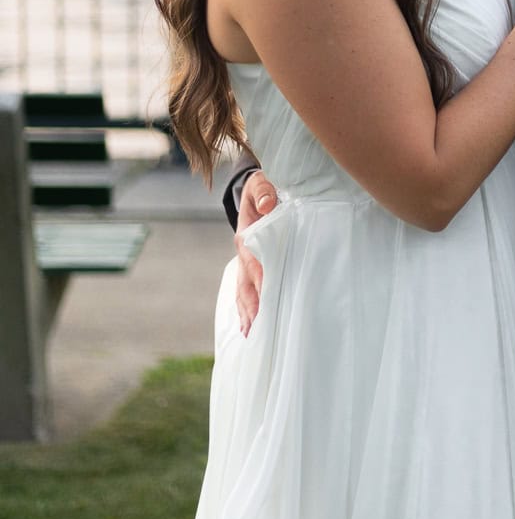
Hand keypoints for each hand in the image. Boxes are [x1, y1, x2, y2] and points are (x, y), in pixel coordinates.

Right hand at [234, 168, 278, 336]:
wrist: (255, 190)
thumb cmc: (263, 188)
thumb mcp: (262, 183)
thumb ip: (264, 191)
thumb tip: (267, 204)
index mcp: (246, 236)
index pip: (255, 261)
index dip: (262, 278)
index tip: (268, 295)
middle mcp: (242, 253)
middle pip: (246, 284)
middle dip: (252, 306)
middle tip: (257, 330)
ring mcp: (244, 263)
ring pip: (244, 292)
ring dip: (247, 312)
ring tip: (251, 335)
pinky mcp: (249, 267)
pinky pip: (246, 291)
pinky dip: (247, 309)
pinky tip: (249, 327)